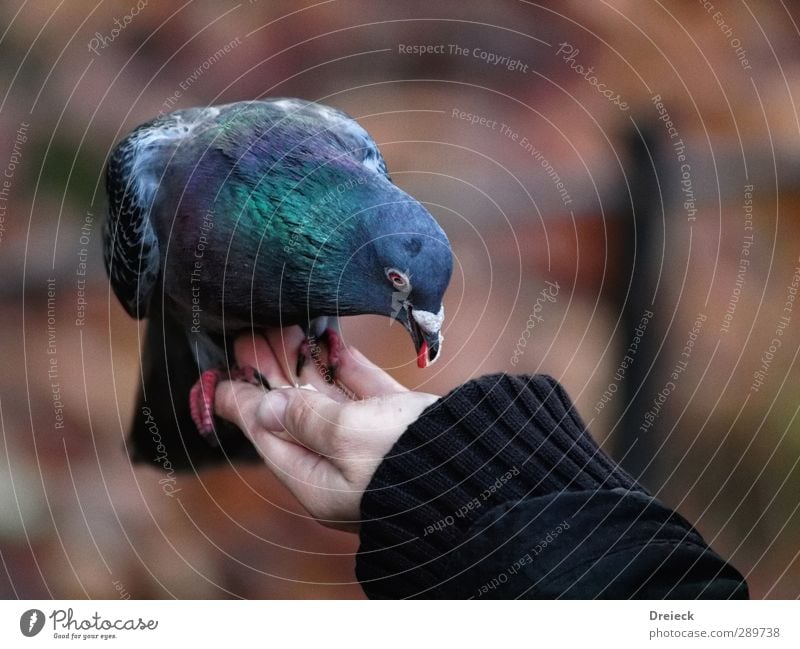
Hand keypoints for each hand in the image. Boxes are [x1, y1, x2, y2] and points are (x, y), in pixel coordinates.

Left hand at [215, 327, 438, 531]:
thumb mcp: (346, 436)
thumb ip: (303, 417)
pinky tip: (329, 341)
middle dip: (270, 373)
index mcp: (319, 481)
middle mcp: (340, 465)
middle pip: (293, 414)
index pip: (267, 437)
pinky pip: (362, 392)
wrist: (482, 468)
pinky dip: (345, 367)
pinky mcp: (398, 422)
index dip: (241, 404)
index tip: (218, 377)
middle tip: (248, 335)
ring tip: (282, 325)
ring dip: (304, 363)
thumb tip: (267, 407)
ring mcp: (370, 443)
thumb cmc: (409, 459)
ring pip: (327, 398)